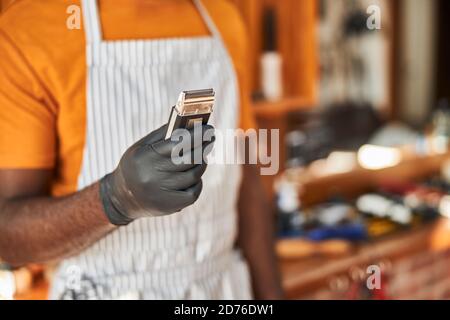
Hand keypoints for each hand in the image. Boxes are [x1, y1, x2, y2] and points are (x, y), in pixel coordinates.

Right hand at [99, 124, 214, 224]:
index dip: (196, 135)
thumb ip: (162, 135)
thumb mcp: (141, 147)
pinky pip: (193, 193)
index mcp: (144, 157)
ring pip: (193, 175)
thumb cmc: (137, 166)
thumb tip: (188, 123)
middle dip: (203, 147)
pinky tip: (196, 177)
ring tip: (202, 156)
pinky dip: (198, 183)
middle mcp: (152, 176)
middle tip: (210, 138)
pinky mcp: (169, 206)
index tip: (208, 128)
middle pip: (189, 159)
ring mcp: (161, 193)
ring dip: (201, 163)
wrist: (122, 198)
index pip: (177, 143)